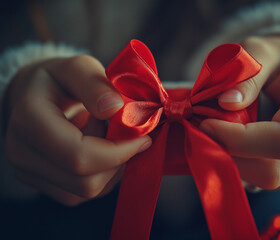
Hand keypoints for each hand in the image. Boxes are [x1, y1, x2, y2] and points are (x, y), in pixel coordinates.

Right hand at [5, 55, 151, 204]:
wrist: (33, 96)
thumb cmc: (58, 80)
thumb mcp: (77, 67)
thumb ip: (94, 83)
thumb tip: (115, 108)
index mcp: (28, 122)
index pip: (80, 156)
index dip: (120, 151)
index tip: (144, 135)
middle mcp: (22, 154)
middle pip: (87, 182)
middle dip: (118, 159)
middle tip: (122, 131)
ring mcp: (31, 174)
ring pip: (89, 190)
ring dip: (111, 165)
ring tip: (104, 133)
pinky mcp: (46, 185)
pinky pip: (86, 192)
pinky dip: (104, 172)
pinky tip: (99, 147)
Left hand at [200, 36, 279, 189]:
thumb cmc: (271, 60)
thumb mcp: (258, 51)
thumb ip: (246, 73)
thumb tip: (228, 103)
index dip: (238, 139)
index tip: (205, 124)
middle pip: (272, 170)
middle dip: (230, 155)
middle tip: (202, 131)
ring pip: (265, 181)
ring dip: (231, 162)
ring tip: (213, 134)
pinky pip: (262, 182)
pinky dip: (238, 167)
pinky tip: (226, 144)